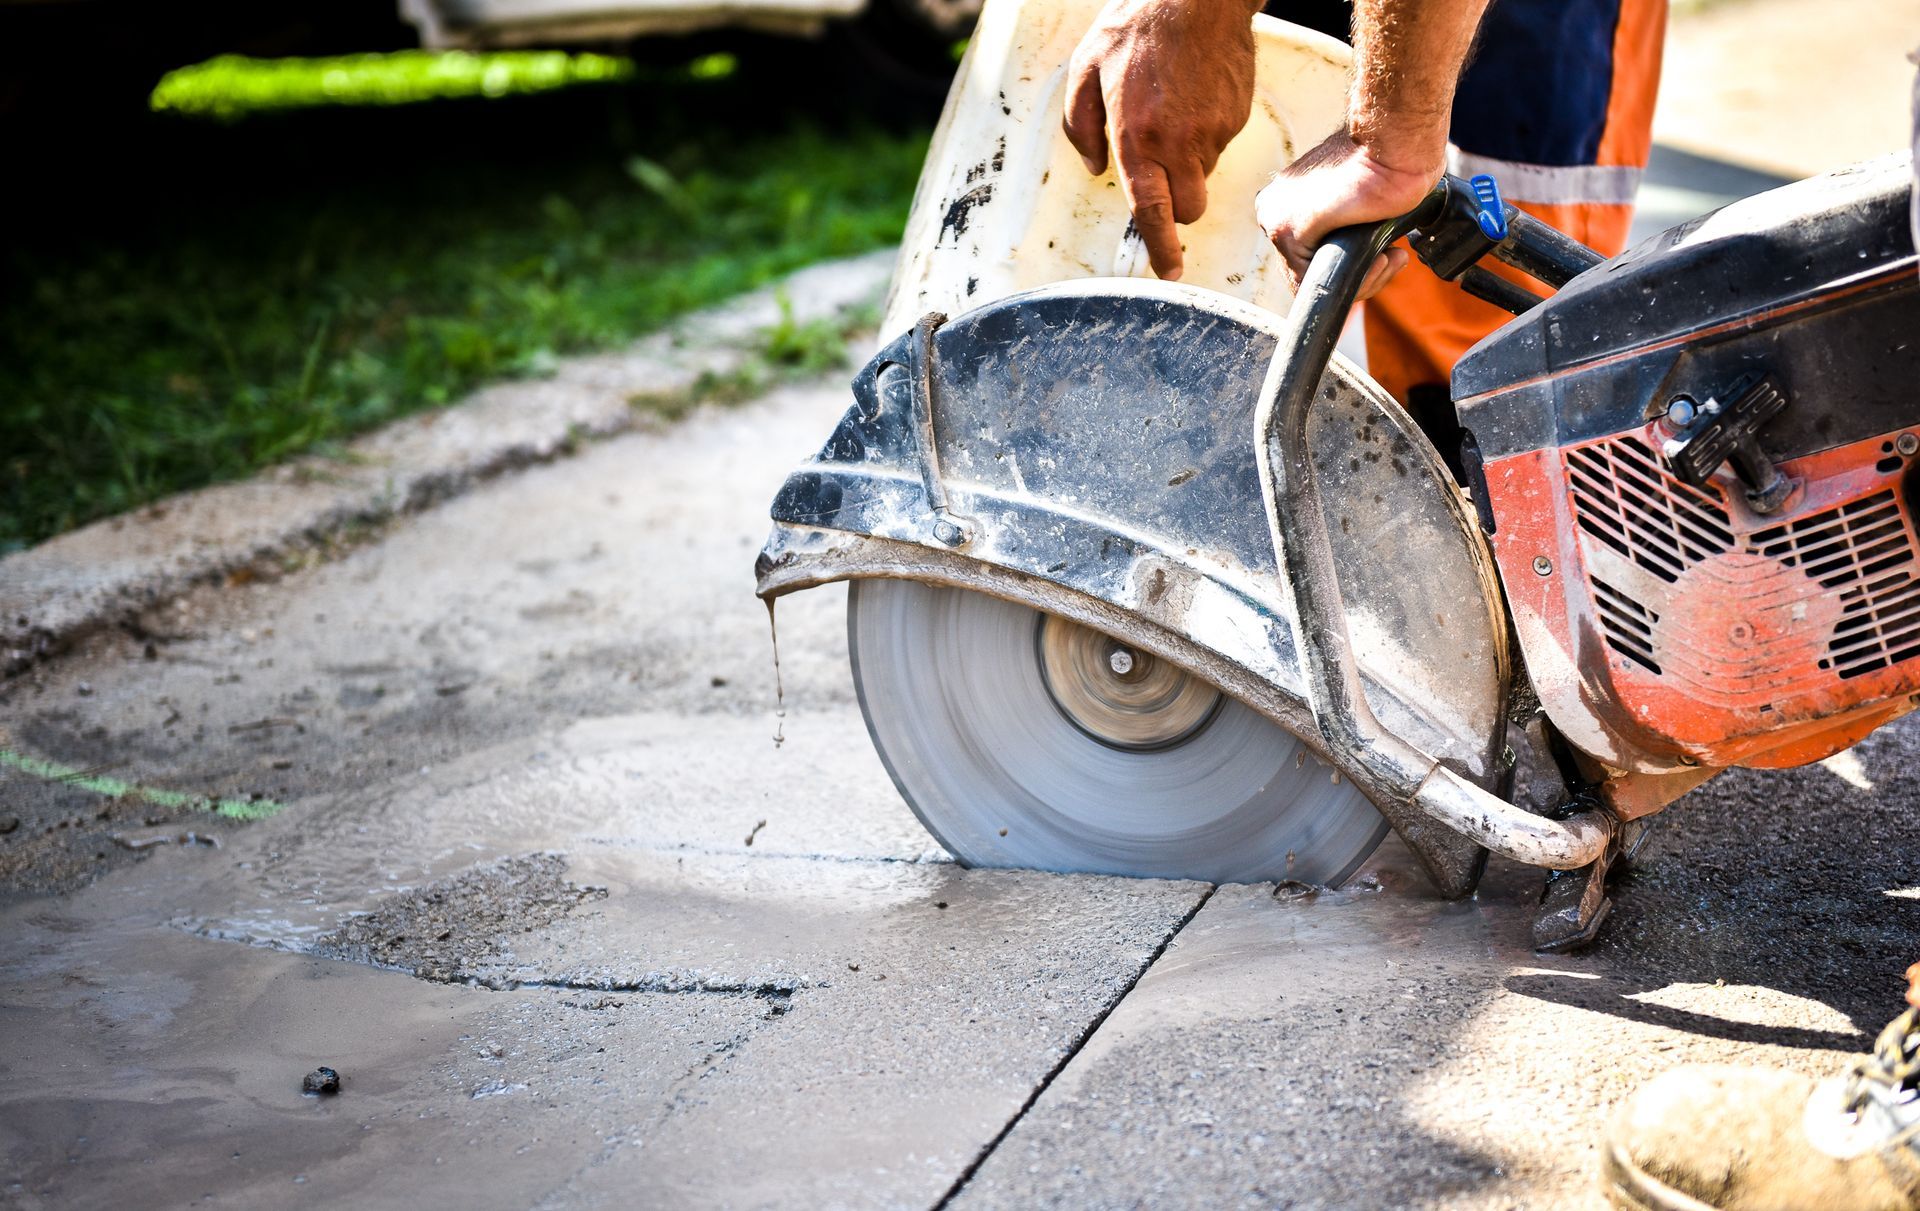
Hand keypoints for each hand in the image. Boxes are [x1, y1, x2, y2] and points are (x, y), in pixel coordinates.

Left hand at [1063, 0, 1260, 280]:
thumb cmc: (1138, 26)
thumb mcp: (1085, 69)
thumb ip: (1081, 127)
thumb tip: (1096, 166)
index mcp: (1138, 138)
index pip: (1152, 212)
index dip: (1161, 248)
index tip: (1168, 272)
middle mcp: (1180, 143)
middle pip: (1188, 208)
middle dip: (1176, 205)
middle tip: (1161, 172)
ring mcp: (1214, 131)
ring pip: (1204, 174)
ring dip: (1188, 159)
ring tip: (1172, 108)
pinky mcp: (1238, 117)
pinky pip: (1220, 142)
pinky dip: (1205, 132)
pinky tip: (1192, 95)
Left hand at [1254, 129, 1440, 299]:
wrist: (1398, 143)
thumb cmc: (1390, 164)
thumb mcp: (1361, 199)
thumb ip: (1347, 225)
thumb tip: (1357, 256)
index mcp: (1285, 199)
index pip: (1309, 256)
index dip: (1351, 267)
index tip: (1387, 257)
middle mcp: (1272, 209)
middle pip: (1308, 272)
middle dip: (1358, 276)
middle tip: (1392, 260)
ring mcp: (1275, 219)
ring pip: (1312, 281)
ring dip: (1362, 280)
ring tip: (1391, 259)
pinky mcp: (1287, 229)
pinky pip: (1315, 280)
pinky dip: (1355, 279)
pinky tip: (1382, 259)